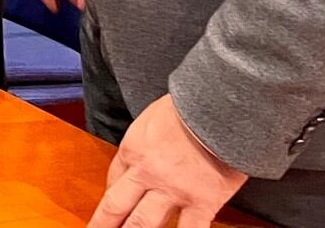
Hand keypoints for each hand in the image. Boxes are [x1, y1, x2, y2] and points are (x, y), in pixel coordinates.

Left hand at [89, 95, 246, 227]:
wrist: (220, 110)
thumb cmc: (188, 107)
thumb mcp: (152, 117)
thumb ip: (144, 141)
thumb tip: (142, 156)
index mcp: (133, 150)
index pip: (113, 180)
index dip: (110, 197)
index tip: (109, 210)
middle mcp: (147, 173)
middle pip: (116, 207)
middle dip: (104, 224)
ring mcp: (173, 191)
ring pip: (143, 224)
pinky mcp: (202, 202)